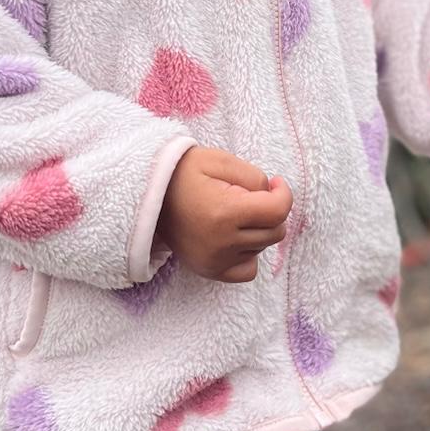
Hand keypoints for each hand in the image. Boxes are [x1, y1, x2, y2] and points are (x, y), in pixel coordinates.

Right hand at [154, 145, 294, 283]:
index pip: (278, 212)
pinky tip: (234, 236)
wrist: (147, 195)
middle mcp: (221, 242)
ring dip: (257, 229)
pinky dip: (248, 253)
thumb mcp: (220, 160)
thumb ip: (254, 177)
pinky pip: (248, 270)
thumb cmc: (184, 172)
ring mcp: (214, 260)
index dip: (283, 193)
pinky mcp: (208, 270)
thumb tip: (272, 196)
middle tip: (249, 195)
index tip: (274, 183)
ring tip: (234, 213)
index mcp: (225, 213)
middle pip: (275, 231)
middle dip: (270, 210)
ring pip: (262, 247)